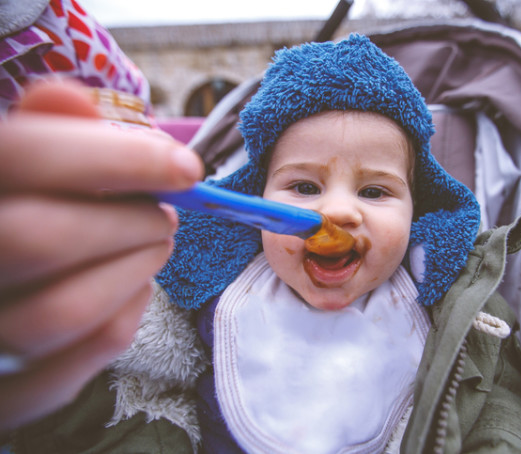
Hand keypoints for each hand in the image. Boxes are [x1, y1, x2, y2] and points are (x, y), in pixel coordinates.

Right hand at [0, 81, 203, 430]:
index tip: (186, 166)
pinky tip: (135, 291)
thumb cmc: (14, 208)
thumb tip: (74, 99)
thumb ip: (38, 129)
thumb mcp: (13, 160)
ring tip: (157, 245)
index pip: (22, 159)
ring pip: (60, 312)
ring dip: (135, 271)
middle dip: (132, 221)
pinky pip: (60, 376)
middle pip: (41, 238)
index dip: (116, 158)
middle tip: (168, 214)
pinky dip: (119, 325)